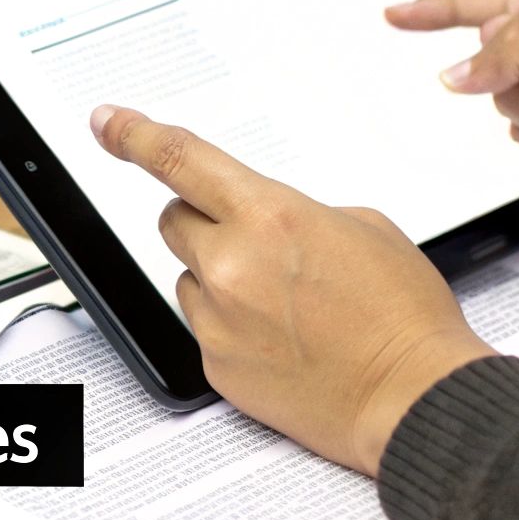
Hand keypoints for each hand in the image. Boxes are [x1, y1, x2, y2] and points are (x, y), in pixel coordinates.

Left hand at [89, 105, 492, 475]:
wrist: (412, 397)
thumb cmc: (402, 316)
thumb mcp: (364, 228)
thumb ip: (297, 213)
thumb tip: (267, 222)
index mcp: (269, 216)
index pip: (180, 159)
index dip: (133, 135)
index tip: (106, 122)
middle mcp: (231, 265)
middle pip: (175, 220)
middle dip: (205, 220)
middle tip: (253, 242)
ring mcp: (218, 320)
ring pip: (189, 276)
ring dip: (221, 277)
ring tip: (285, 304)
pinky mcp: (216, 366)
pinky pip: (205, 326)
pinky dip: (233, 325)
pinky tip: (283, 339)